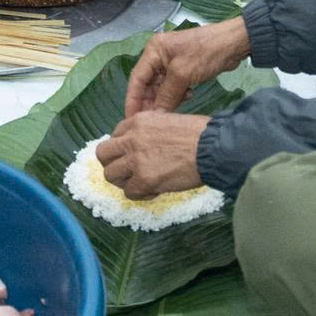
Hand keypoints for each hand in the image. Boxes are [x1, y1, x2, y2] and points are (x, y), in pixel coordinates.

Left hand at [96, 111, 211, 199]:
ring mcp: (135, 160)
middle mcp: (131, 138)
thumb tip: (146, 146)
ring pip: (110, 174)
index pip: (116, 134)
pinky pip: (129, 193)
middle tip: (127, 171)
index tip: (134, 155)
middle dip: (113, 163)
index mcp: (138, 121)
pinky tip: (154, 191)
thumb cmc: (199, 134)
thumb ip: (150, 132)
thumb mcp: (168, 121)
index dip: (123, 147)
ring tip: (140, 183)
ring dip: (123, 181)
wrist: (213, 148)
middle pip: (103, 153)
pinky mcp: (144, 180)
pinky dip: (140, 194)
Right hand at [125, 18, 252, 116]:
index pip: (137, 79)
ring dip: (166, 100)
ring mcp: (171, 63)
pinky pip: (174, 87)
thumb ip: (166, 96)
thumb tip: (155, 117)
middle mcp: (159, 56)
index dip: (133, 100)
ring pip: (161, 88)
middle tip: (152, 122)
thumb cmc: (205, 54)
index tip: (131, 119)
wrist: (233, 44)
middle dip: (150, 102)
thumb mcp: (182, 75)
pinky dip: (178, 95)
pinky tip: (188, 96)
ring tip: (172, 110)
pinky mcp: (184, 69)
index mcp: (153, 51)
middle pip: (148, 84)